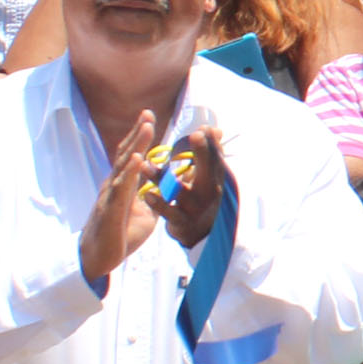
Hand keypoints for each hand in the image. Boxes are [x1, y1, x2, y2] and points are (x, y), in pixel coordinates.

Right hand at [79, 110, 165, 284]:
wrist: (98, 258)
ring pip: (124, 166)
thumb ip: (155, 197)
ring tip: (147, 127)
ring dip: (136, 145)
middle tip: (148, 113)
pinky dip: (130, 172)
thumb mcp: (145, 213)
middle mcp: (115, 185)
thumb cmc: (119, 233)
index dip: (140, 137)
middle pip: (127, 154)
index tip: (150, 117)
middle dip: (138, 133)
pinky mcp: (111, 209)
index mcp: (123, 185)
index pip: (132, 156)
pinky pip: (121, 189)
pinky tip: (138, 160)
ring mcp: (111, 195)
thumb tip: (171, 185)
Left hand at [154, 124, 228, 250]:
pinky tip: (146, 194)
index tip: (203, 128)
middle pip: (207, 170)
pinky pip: (168, 212)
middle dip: (202, 153)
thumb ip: (209, 154)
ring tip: (146, 165)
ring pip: (178, 191)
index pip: (217, 157)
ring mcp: (195, 208)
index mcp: (216, 179)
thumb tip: (214, 129)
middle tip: (194, 135)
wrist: (201, 235)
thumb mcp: (209, 178)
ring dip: (161, 177)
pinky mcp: (181, 221)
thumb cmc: (202, 198)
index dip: (211, 142)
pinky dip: (157, 203)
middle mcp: (209, 192)